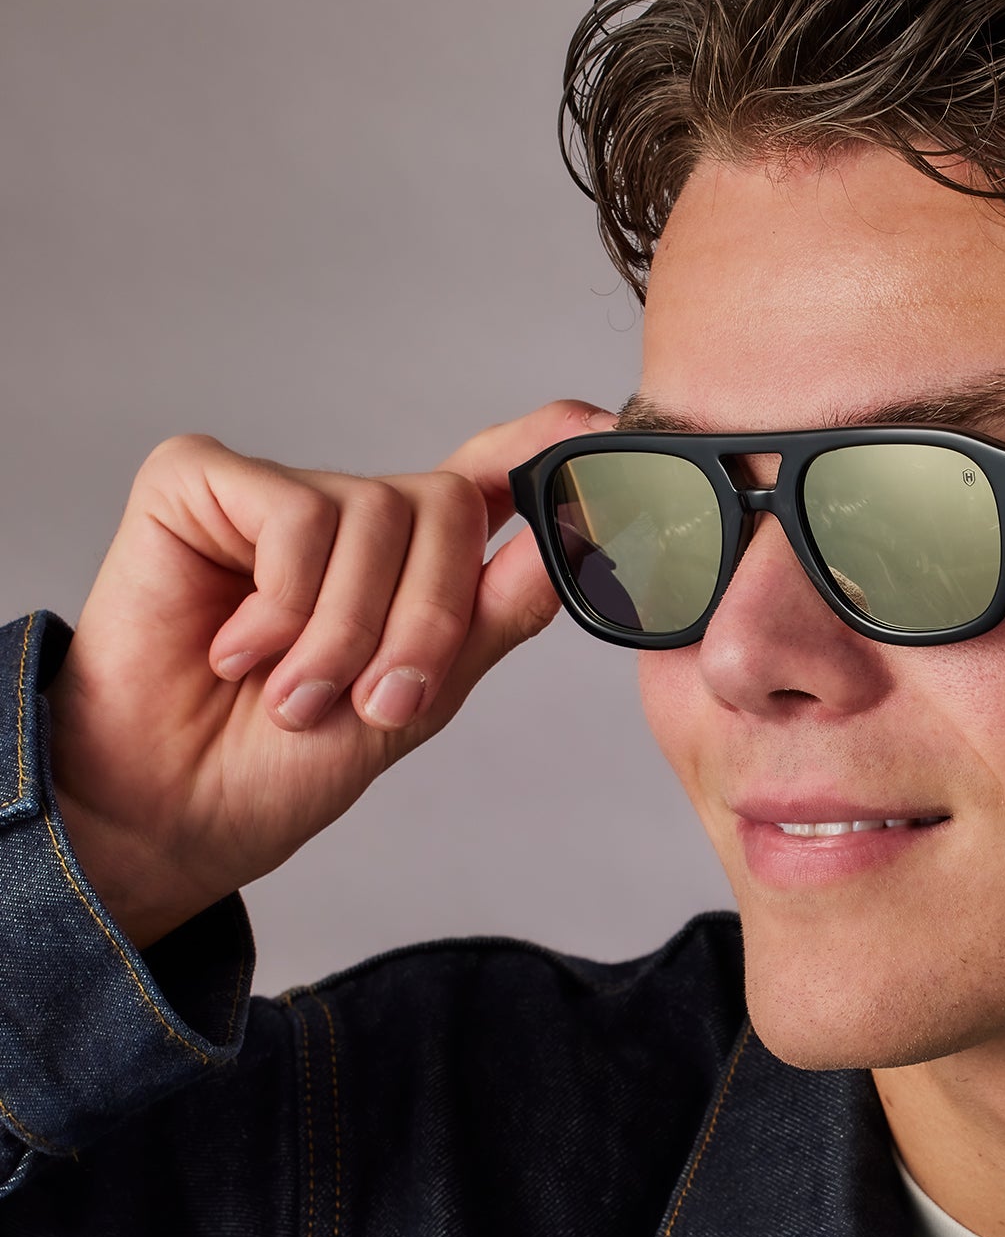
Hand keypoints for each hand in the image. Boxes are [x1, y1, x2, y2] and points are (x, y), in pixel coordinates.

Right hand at [47, 401, 610, 950]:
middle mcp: (350, 513)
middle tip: (379, 704)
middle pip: (448, 506)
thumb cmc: (279, 764)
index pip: (490, 476)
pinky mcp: (200, 480)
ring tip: (294, 698)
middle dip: (428, 620)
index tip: (600, 426)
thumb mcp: (415, 700)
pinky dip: (282, 604)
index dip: (545, 448)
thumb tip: (565, 541)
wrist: (172, 811)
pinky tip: (235, 651)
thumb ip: (488, 618)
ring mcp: (276, 492)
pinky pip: (295, 517)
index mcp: (410, 562)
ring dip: (344, 635)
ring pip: (375, 516)